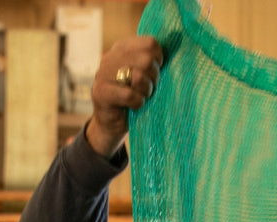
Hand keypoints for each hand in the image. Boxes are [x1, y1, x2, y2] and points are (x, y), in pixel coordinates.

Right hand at [86, 36, 163, 157]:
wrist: (111, 125)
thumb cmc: (133, 98)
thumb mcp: (143, 74)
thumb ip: (153, 60)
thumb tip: (176, 42)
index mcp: (122, 48)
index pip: (150, 43)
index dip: (159, 61)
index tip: (154, 74)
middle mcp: (111, 57)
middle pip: (147, 59)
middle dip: (153, 77)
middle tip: (148, 89)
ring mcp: (103, 74)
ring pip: (138, 75)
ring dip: (146, 91)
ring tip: (141, 96)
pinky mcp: (100, 92)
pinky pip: (130, 95)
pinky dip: (138, 103)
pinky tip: (134, 106)